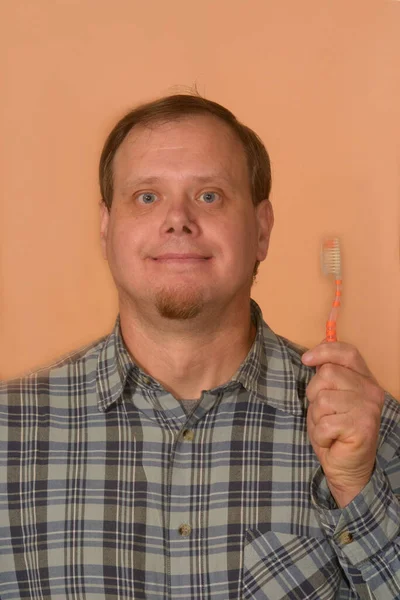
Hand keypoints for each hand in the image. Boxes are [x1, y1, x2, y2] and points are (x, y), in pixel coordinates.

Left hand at [302, 342, 384, 506]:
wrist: (347, 468)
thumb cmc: (334, 431)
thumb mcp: (329, 398)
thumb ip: (326, 378)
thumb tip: (312, 356)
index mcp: (365, 380)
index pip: (347, 353)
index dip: (324, 351)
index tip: (306, 360)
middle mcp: (371, 391)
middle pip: (328, 373)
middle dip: (314, 394)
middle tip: (323, 414)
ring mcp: (368, 408)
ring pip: (322, 399)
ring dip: (316, 417)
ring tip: (328, 428)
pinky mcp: (361, 427)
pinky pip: (324, 422)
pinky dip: (320, 434)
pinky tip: (331, 440)